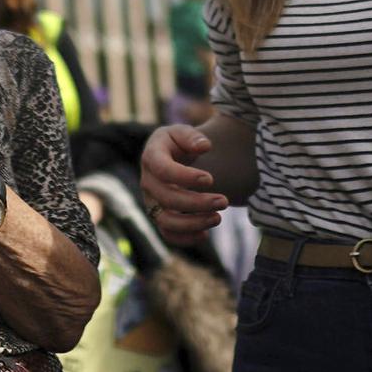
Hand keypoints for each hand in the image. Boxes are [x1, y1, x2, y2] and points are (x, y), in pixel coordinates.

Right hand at [141, 124, 226, 245]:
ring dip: (193, 223)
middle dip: (197, 203)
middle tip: (224, 201)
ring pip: (166, 221)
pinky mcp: (159, 217)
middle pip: (167, 199)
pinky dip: (185, 238)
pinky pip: (167, 234)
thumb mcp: (184, 133)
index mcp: (151, 157)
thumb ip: (192, 136)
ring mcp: (152, 202)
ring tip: (218, 218)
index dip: (185, 177)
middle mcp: (148, 182)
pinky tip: (205, 234)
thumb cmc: (179, 144)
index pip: (163, 170)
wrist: (174, 157)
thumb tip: (203, 146)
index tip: (210, 179)